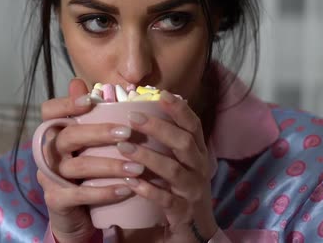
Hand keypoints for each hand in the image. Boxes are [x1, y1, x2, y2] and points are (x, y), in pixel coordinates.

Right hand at [37, 79, 140, 241]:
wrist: (77, 218)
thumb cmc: (88, 175)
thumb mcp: (92, 147)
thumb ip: (93, 118)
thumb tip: (89, 85)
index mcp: (55, 134)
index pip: (49, 111)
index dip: (66, 103)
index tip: (91, 100)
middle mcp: (48, 152)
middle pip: (68, 135)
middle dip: (99, 132)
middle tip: (128, 133)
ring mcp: (49, 177)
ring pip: (77, 166)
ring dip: (110, 165)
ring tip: (137, 168)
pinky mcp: (56, 200)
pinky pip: (79, 194)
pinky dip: (104, 192)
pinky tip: (126, 189)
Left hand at [118, 90, 217, 241]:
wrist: (194, 236)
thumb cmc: (177, 193)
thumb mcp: (172, 166)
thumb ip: (156, 144)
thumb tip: (129, 114)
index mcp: (197, 154)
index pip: (193, 126)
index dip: (180, 109)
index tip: (162, 93)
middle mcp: (199, 169)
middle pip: (183, 142)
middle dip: (159, 128)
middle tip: (133, 116)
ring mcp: (192, 192)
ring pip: (173, 169)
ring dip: (148, 157)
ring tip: (123, 147)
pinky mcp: (183, 214)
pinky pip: (167, 200)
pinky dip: (149, 190)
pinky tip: (131, 183)